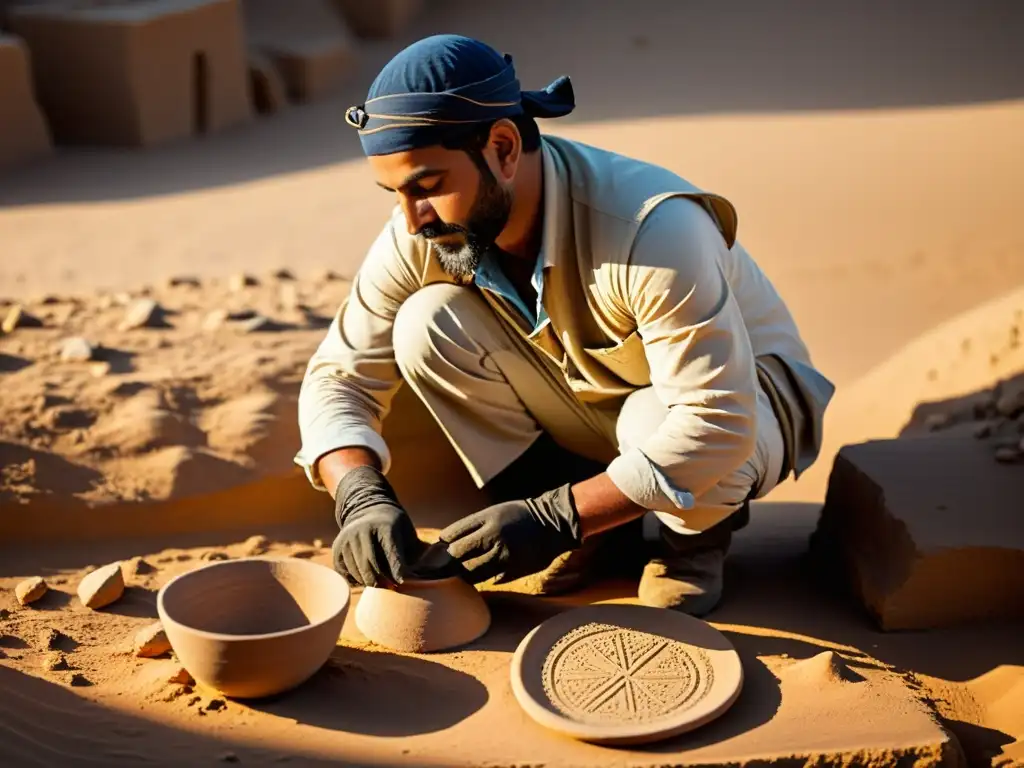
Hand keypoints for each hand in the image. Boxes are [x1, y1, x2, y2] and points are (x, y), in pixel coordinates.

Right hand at [332, 465, 425, 587]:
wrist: (367, 508)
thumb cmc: (394, 525)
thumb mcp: (407, 531)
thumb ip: (418, 550)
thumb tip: (436, 568)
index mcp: (385, 526)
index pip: (392, 554)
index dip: (398, 572)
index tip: (402, 582)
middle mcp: (363, 530)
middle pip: (372, 566)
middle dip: (383, 581)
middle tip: (392, 587)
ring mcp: (347, 539)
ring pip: (358, 572)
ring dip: (370, 582)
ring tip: (381, 583)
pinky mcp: (337, 548)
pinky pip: (345, 573)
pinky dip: (356, 580)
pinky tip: (366, 577)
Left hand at [439, 484, 581, 583]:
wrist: (554, 522)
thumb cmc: (520, 516)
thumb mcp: (495, 512)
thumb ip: (473, 527)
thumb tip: (446, 544)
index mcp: (486, 518)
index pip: (451, 534)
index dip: (440, 546)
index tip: (437, 552)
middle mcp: (492, 535)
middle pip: (457, 554)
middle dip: (446, 563)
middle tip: (439, 570)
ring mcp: (503, 554)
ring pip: (471, 572)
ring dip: (461, 575)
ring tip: (457, 577)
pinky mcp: (513, 568)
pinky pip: (489, 579)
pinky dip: (480, 580)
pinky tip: (477, 580)